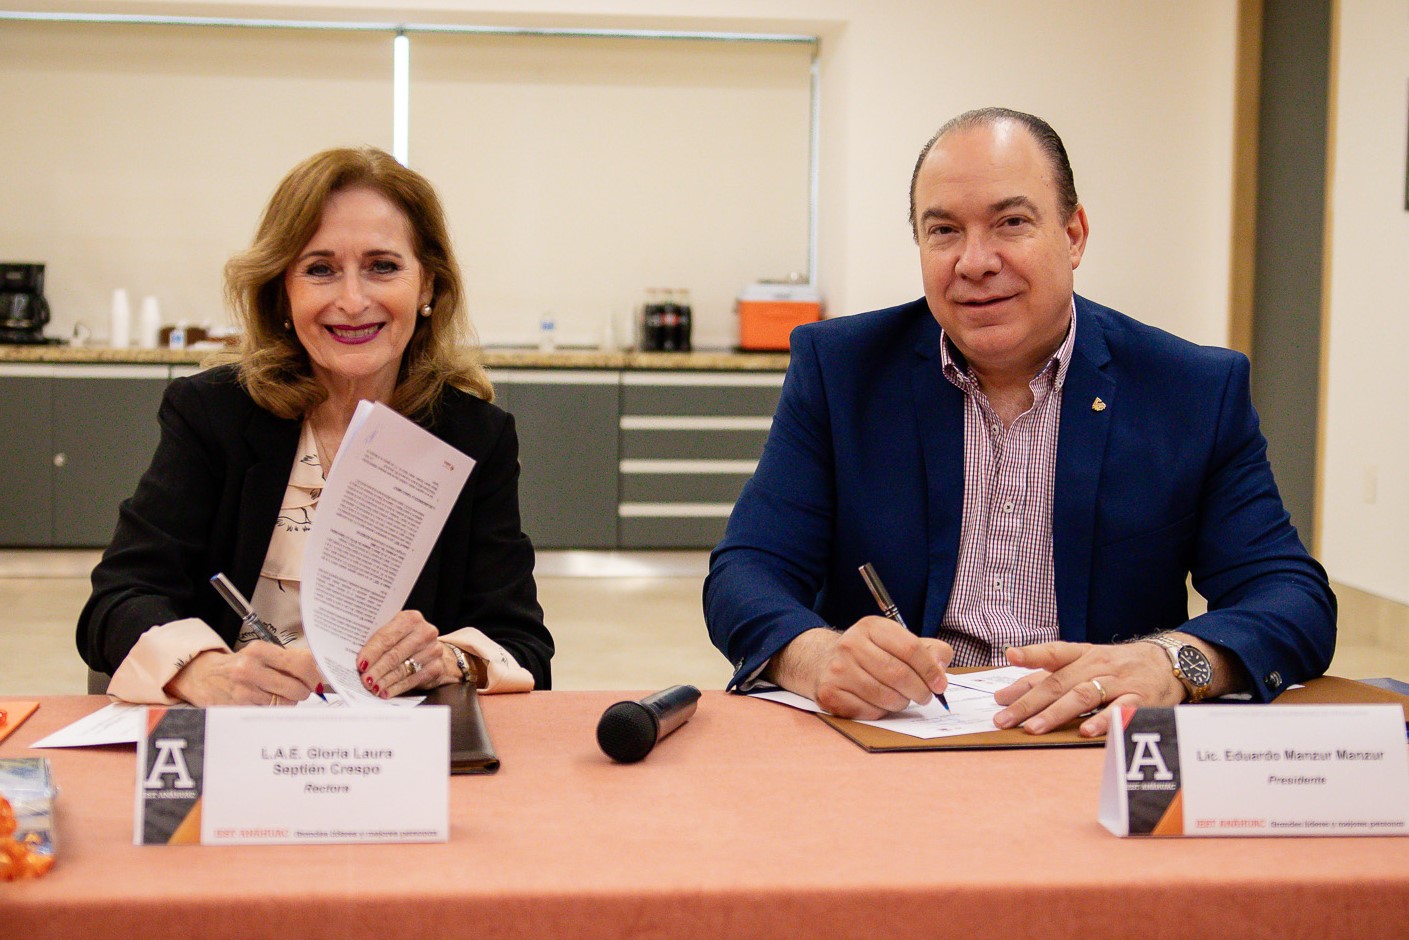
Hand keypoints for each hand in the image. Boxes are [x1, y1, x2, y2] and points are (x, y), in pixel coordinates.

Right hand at [165, 644, 323, 705]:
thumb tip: (318, 671)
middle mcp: (250, 669)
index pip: (301, 664)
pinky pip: (270, 713)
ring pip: (285, 704)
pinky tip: (263, 701)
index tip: (316, 682)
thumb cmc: (239, 665)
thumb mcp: (262, 653)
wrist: (203, 676)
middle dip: (303, 692)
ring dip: (288, 702)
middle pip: (297, 688)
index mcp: (260, 650)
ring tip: (276, 694)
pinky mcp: (239, 708)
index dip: (314, 677)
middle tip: (299, 690)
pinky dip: (272, 710)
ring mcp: (243, 691)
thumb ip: (290, 659)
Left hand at [355, 611, 453, 697]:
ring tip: (373, 688)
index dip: (371, 652)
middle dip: (377, 669)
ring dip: (385, 681)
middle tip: (365, 680)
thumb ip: (380, 642)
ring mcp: (432, 651)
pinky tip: (385, 693)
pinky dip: (396, 688)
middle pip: (394, 654)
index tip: (360, 664)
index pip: (387, 637)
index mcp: (411, 619)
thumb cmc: (406, 641)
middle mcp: (425, 633)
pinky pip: (411, 680)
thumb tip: (359, 660)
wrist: (432, 650)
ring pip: (402, 669)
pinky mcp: (436, 668)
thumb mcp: (395, 633)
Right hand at [769, 617, 952, 718]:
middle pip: (899, 674)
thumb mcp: (897, 641)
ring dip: (901, 702)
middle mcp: (851, 644)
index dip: (930, 670)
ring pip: (885, 696)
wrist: (821, 661)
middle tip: (925, 696)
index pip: (911, 649)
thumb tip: (940, 668)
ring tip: (901, 698)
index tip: (940, 684)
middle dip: (920, 691)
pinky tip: (879, 703)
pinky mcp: (830, 693)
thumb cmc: (869, 654)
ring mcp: (837, 669)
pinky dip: (881, 712)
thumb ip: (928, 650)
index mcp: (872, 627)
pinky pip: (869, 711)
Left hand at [991, 640, 1183, 736]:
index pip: (1053, 653)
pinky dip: (1102, 721)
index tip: (1011, 656)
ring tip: (1034, 728)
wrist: (1167, 662)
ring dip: (1056, 713)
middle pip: (1058, 683)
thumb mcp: (1083, 662)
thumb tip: (1005, 694)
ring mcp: (1118, 682)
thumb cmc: (1115, 666)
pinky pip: (1119, 710)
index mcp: (1081, 655)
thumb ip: (1045, 676)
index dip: (1032, 654)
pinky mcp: (1139, 699)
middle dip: (1028, 703)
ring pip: (1083, 695)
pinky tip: (1085, 732)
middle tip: (1004, 719)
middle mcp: (1097, 665)